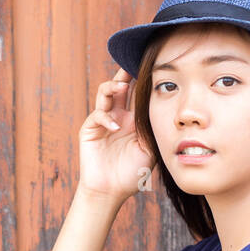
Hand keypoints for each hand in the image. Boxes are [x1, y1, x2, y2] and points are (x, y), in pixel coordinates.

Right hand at [78, 68, 156, 205]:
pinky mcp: (89, 129)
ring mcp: (103, 121)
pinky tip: (115, 127)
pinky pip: (97, 115)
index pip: (137, 93)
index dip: (143, 79)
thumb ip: (152, 127)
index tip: (153, 65)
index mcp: (133, 119)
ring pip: (105, 93)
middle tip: (133, 59)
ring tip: (122, 85)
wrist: (112, 191)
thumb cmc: (132, 173)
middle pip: (121, 86)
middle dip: (126, 72)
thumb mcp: (150, 148)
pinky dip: (106, 118)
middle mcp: (118, 116)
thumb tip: (159, 105)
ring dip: (112, 85)